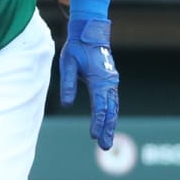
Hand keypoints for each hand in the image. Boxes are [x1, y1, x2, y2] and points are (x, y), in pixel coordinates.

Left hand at [59, 18, 118, 149]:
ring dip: (110, 124)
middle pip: (110, 111)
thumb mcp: (67, 64)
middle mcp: (109, 82)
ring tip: (107, 141)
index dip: (97, 122)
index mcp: (99, 79)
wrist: (90, 32)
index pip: (99, 106)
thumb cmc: (76, 48)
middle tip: (105, 146)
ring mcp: (112, 81)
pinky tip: (108, 124)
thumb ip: (68, 84)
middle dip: (107, 129)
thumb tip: (66, 104)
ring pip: (113, 107)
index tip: (94, 136)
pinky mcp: (110, 81)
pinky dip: (111, 114)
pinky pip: (112, 101)